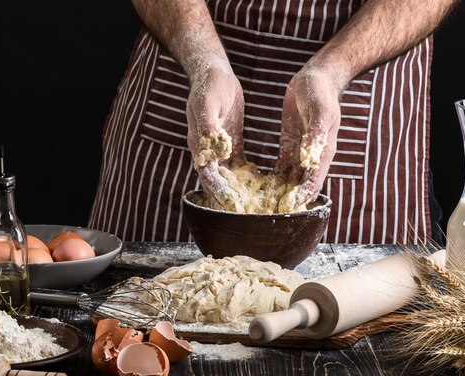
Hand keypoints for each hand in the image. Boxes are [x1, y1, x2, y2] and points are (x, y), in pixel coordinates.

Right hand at [186, 61, 245, 210]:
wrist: (213, 72)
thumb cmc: (209, 85)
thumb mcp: (208, 103)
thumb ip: (209, 126)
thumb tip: (215, 146)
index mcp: (199, 144)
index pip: (208, 176)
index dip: (219, 192)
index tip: (233, 205)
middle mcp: (208, 152)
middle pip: (219, 182)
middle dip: (232, 199)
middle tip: (250, 214)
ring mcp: (220, 149)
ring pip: (230, 177)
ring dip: (242, 191)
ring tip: (259, 205)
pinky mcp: (231, 144)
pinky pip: (240, 165)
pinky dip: (249, 176)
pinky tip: (265, 184)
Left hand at [274, 68, 340, 208]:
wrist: (316, 78)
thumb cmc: (321, 93)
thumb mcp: (320, 111)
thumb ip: (315, 134)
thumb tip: (309, 156)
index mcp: (323, 152)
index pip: (313, 182)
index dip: (301, 197)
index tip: (287, 208)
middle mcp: (312, 157)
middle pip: (300, 186)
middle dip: (287, 200)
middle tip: (268, 214)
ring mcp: (300, 153)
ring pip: (289, 180)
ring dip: (278, 193)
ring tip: (261, 205)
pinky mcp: (289, 146)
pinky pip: (280, 167)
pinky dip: (272, 179)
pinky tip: (258, 187)